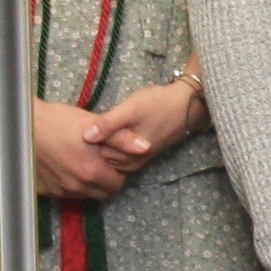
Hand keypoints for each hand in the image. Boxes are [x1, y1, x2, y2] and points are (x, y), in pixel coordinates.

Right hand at [32, 99, 142, 201]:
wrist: (21, 125)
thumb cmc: (57, 120)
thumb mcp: (92, 124)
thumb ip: (121, 138)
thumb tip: (145, 147)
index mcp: (91, 172)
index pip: (116, 184)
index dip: (117, 171)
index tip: (110, 158)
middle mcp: (76, 187)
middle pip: (101, 193)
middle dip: (104, 179)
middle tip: (97, 160)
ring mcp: (59, 190)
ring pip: (82, 194)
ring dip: (86, 182)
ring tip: (80, 160)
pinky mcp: (44, 190)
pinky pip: (63, 193)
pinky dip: (67, 183)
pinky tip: (63, 165)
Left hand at [83, 78, 200, 169]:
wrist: (185, 107)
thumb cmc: (157, 105)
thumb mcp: (130, 110)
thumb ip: (108, 124)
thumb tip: (85, 137)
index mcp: (124, 157)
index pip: (92, 153)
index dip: (86, 137)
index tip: (86, 121)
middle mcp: (128, 164)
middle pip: (99, 155)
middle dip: (94, 141)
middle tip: (94, 120)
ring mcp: (133, 161)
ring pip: (107, 153)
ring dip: (102, 141)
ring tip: (102, 122)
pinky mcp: (138, 155)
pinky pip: (116, 152)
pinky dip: (111, 142)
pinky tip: (112, 127)